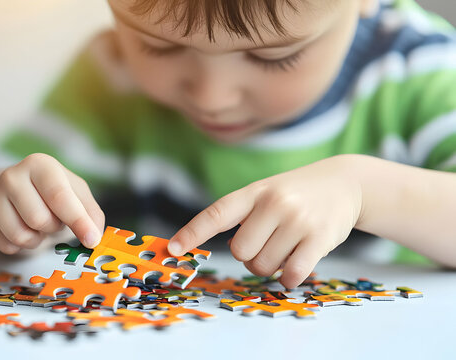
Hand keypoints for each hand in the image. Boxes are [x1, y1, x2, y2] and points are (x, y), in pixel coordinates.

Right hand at [0, 153, 104, 253]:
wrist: (20, 191)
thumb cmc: (54, 191)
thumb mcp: (78, 193)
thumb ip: (91, 214)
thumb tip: (94, 238)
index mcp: (39, 164)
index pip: (59, 196)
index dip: (78, 221)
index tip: (91, 240)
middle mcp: (12, 176)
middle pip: (39, 219)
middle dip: (53, 227)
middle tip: (54, 218)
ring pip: (20, 235)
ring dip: (37, 239)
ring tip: (39, 225)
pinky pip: (6, 245)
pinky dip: (21, 246)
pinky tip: (24, 230)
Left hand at [168, 154, 363, 288]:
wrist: (344, 182)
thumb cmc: (294, 194)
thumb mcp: (265, 193)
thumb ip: (242, 217)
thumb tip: (221, 250)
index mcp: (253, 192)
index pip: (216, 214)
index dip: (192, 233)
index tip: (172, 249)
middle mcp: (273, 203)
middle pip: (239, 252)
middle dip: (249, 256)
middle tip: (267, 243)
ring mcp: (297, 220)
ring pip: (263, 266)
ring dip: (270, 266)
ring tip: (286, 246)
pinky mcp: (320, 237)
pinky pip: (291, 274)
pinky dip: (289, 278)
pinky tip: (298, 264)